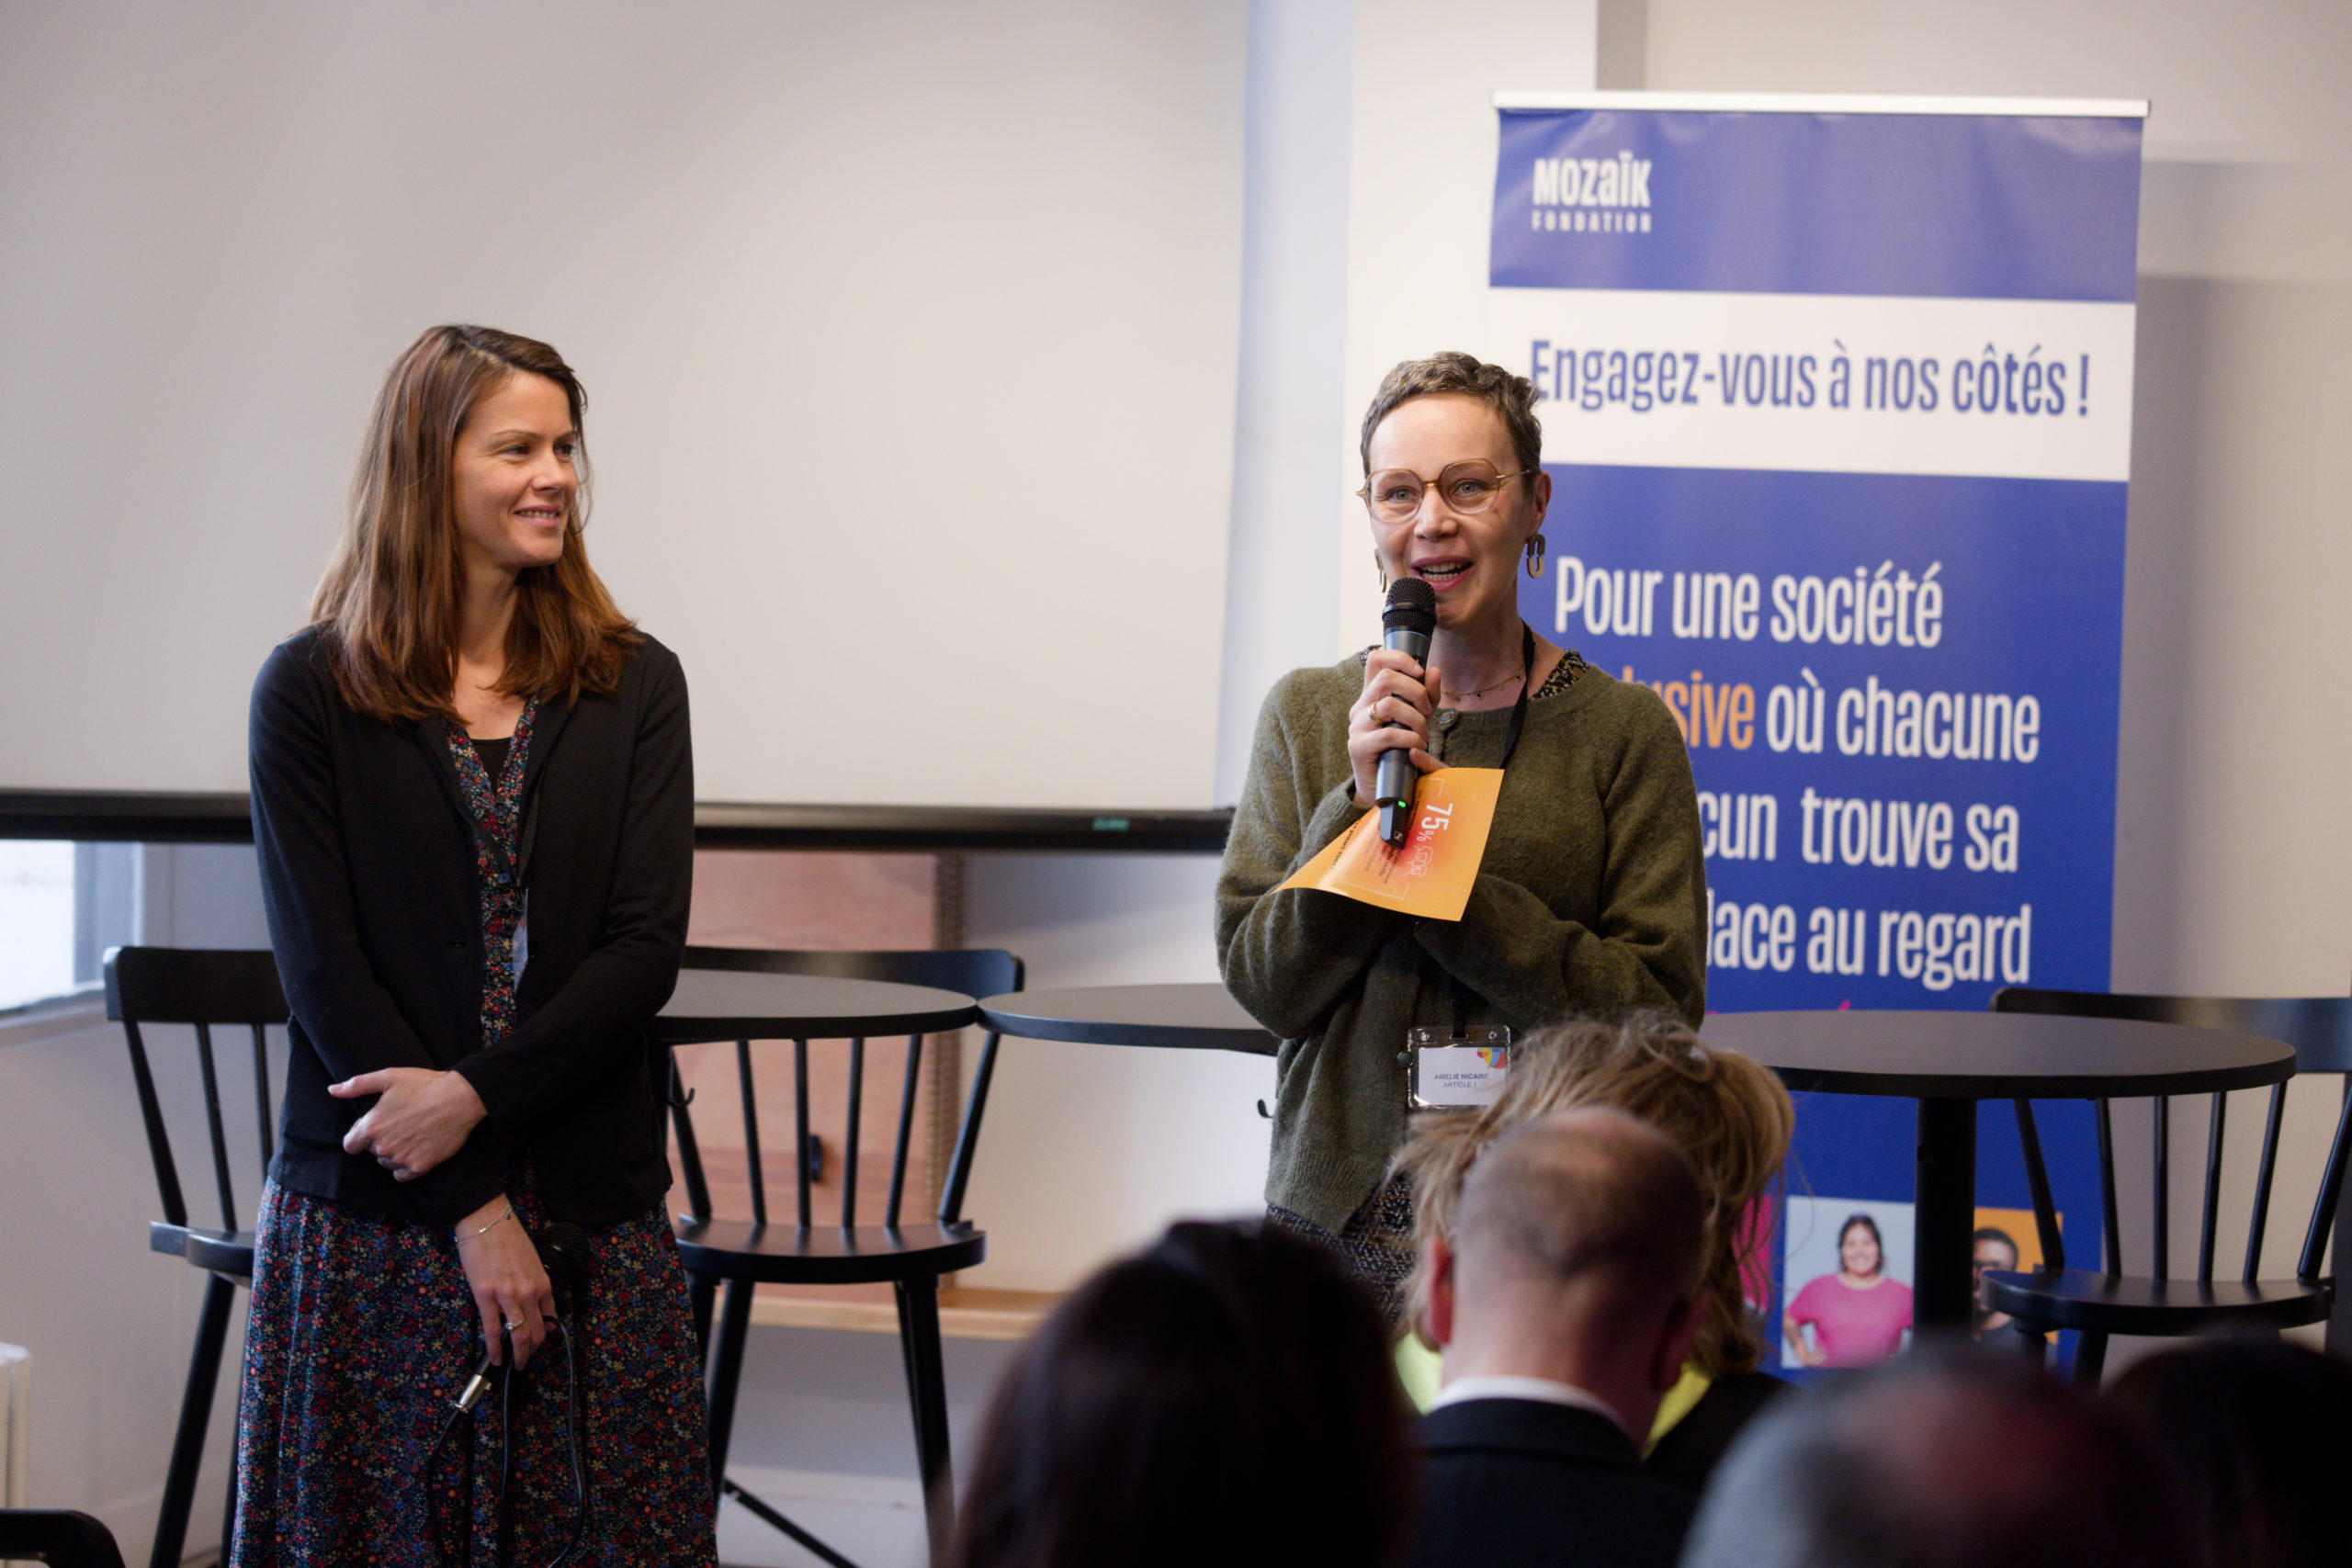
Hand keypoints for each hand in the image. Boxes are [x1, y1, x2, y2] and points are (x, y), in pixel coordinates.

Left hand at [332, 1067, 487, 1180]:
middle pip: (371, 1152)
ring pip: (386, 1163)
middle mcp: (383, 1146)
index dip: (360, 1135)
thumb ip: (357, 1085)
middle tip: (400, 1124)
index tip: (376, 1126)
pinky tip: (417, 1149)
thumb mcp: (389, 1077)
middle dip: (380, 1141)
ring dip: (394, 1153)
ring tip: (411, 1134)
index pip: (350, 1144)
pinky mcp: (420, 1167)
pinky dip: (406, 1166)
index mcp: (372, 1126)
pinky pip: (402, 1175)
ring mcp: (402, 1158)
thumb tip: (332, 1090)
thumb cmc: (425, 1085)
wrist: (461, 1098)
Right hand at [454, 1196, 552, 1367]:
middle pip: (537, 1331)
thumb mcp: (532, 1261)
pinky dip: (496, 1348)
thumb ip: (535, 1284)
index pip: (550, 1317)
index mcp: (542, 1282)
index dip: (545, 1335)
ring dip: (519, 1355)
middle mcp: (529, 1292)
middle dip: (533, 1350)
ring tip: (515, 1365)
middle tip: (527, 1360)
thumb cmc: (508, 1238)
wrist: (487, 1221)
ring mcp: (508, 1296)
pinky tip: (496, 1358)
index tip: (539, 1342)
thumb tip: (535, 1306)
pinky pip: (493, 1330)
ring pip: (519, 1335)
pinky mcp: (486, 1297)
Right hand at [1348, 646, 1443, 808]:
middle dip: (1416, 691)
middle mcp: (1360, 706)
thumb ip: (1427, 694)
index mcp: (1372, 694)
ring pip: (1389, 705)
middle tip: (1427, 710)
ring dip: (1416, 719)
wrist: (1384, 787)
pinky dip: (1410, 739)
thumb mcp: (1418, 717)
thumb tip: (1435, 670)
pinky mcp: (1358, 747)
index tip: (1419, 671)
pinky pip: (1389, 734)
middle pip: (1386, 677)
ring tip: (1423, 735)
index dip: (1399, 658)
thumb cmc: (1400, 749)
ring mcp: (1357, 726)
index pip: (1376, 659)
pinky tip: (1416, 748)